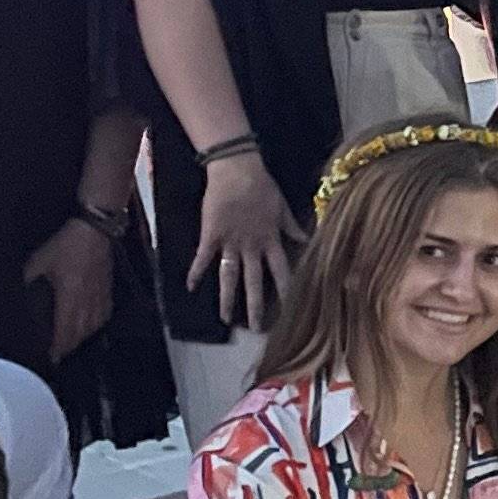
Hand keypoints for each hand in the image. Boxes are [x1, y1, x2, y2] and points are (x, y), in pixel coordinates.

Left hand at [25, 215, 117, 363]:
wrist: (95, 231)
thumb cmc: (66, 246)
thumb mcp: (39, 261)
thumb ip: (28, 280)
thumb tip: (17, 296)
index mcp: (69, 299)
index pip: (63, 334)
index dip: (55, 350)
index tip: (47, 359)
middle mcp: (86, 305)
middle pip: (77, 337)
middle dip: (65, 349)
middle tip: (54, 355)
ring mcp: (99, 300)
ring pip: (90, 331)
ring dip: (78, 340)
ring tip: (68, 345)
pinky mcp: (107, 294)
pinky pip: (101, 319)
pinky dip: (92, 327)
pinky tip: (86, 327)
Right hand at [190, 151, 299, 331]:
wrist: (237, 170)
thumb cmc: (262, 185)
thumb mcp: (282, 207)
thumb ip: (292, 227)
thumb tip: (307, 240)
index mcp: (271, 240)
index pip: (281, 271)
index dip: (285, 290)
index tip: (291, 310)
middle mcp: (252, 247)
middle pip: (255, 282)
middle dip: (255, 306)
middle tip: (256, 328)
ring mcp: (231, 243)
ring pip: (229, 277)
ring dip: (227, 299)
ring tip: (226, 319)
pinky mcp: (212, 235)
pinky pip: (203, 257)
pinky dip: (195, 272)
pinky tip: (190, 287)